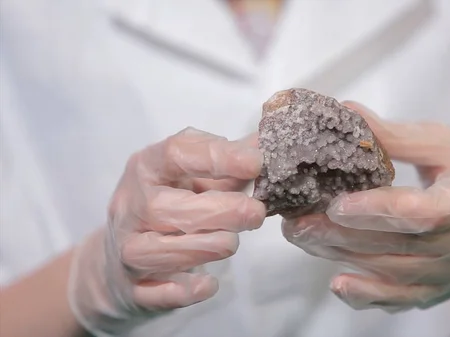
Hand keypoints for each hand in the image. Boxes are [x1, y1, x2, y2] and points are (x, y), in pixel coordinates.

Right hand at [68, 127, 265, 334]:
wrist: (119, 259)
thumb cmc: (170, 205)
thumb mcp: (192, 175)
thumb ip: (228, 161)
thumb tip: (268, 143)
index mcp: (146, 167)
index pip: (176, 153)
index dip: (218, 157)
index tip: (256, 163)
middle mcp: (130, 205)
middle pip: (168, 207)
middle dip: (221, 211)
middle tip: (256, 213)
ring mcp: (127, 248)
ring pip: (162, 250)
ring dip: (207, 246)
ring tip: (232, 241)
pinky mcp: (133, 287)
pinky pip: (159, 293)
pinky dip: (187, 289)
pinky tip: (209, 282)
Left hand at [283, 102, 449, 312]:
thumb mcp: (443, 144)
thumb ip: (395, 136)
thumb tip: (345, 114)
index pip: (427, 213)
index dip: (379, 211)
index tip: (337, 203)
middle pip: (402, 247)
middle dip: (344, 235)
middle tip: (298, 222)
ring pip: (395, 275)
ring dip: (344, 258)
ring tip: (304, 238)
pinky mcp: (442, 291)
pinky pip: (402, 300)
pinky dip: (368, 295)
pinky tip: (339, 283)